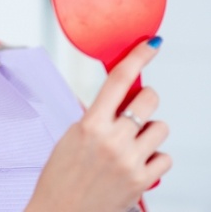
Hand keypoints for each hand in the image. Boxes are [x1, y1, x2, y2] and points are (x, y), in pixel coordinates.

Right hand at [25, 38, 171, 211]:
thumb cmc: (61, 175)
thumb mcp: (71, 137)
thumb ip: (95, 117)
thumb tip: (118, 100)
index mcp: (90, 124)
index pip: (118, 80)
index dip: (137, 57)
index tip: (152, 45)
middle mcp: (113, 140)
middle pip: (149, 100)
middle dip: (145, 100)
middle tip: (135, 110)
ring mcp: (131, 161)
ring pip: (161, 128)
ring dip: (150, 132)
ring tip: (132, 144)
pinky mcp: (143, 182)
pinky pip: (165, 157)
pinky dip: (154, 158)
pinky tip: (136, 164)